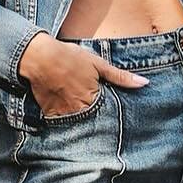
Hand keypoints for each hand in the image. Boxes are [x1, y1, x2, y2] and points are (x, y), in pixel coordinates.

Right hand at [18, 31, 146, 118]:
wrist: (38, 57)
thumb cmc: (69, 58)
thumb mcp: (98, 64)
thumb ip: (121, 77)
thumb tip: (144, 83)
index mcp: (94, 99)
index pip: (110, 114)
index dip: (112, 113)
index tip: (114, 113)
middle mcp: (79, 111)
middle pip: (94, 122)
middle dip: (98, 120)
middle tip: (97, 114)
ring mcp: (64, 115)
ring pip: (79, 124)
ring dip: (82, 121)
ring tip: (80, 111)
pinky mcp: (50, 115)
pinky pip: (61, 123)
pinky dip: (65, 119)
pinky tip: (66, 110)